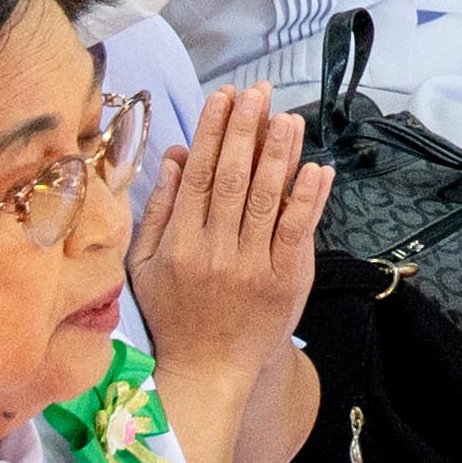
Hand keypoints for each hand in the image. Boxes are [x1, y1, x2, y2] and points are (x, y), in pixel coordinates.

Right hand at [126, 89, 327, 400]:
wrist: (209, 368)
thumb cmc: (174, 313)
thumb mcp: (145, 264)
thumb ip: (158, 210)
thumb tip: (171, 155)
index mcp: (176, 243)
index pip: (196, 176)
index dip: (210, 132)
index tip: (223, 97)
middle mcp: (213, 251)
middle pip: (231, 179)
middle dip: (245, 131)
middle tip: (258, 93)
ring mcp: (251, 265)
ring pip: (265, 199)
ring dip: (278, 155)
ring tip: (288, 118)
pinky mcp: (284, 280)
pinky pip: (297, 231)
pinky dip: (307, 198)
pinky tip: (316, 168)